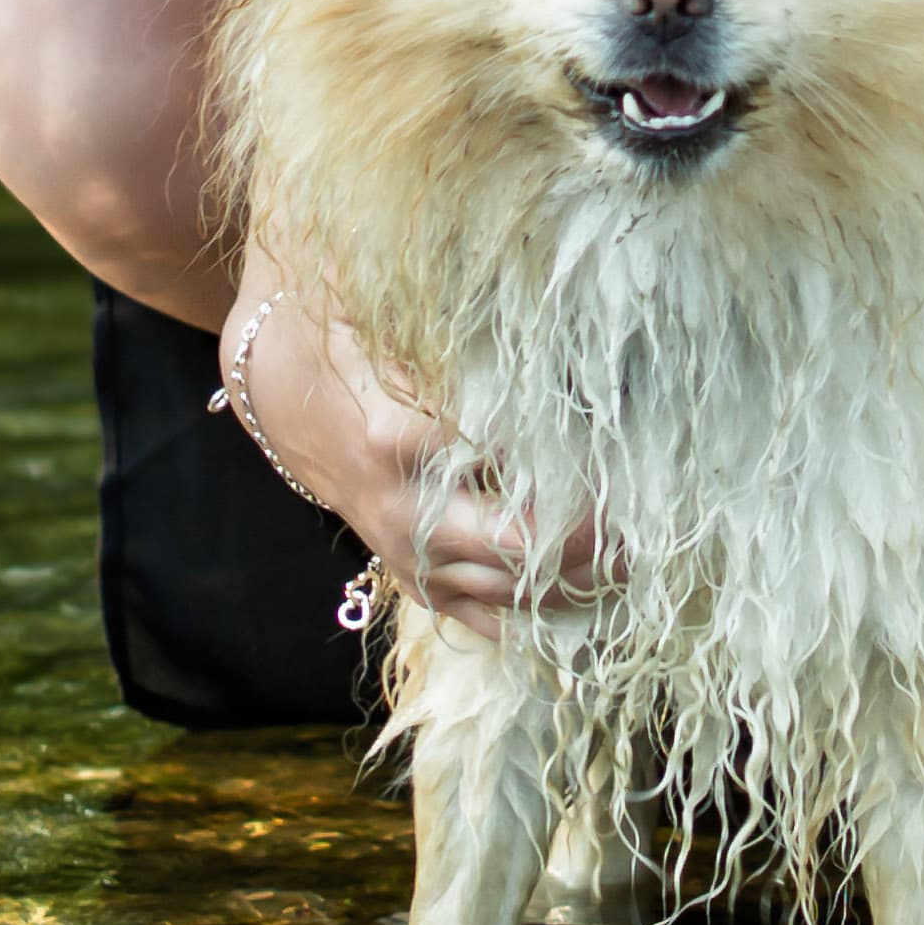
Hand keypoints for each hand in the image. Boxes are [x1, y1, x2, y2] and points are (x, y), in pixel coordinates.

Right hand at [233, 281, 607, 641]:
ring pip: (498, 592)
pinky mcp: (409, 574)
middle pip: (507, 546)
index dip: (561, 470)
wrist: (281, 391)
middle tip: (642, 526)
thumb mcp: (381, 307)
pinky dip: (530, 618)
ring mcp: (402, 552)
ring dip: (569, 585)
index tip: (622, 458)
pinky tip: (588, 606)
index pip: (497, 465)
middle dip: (580, 542)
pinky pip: (474, 615)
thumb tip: (537, 306)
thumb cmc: (344, 335)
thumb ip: (450, 315)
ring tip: (634, 565)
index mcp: (395, 439)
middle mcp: (398, 510)